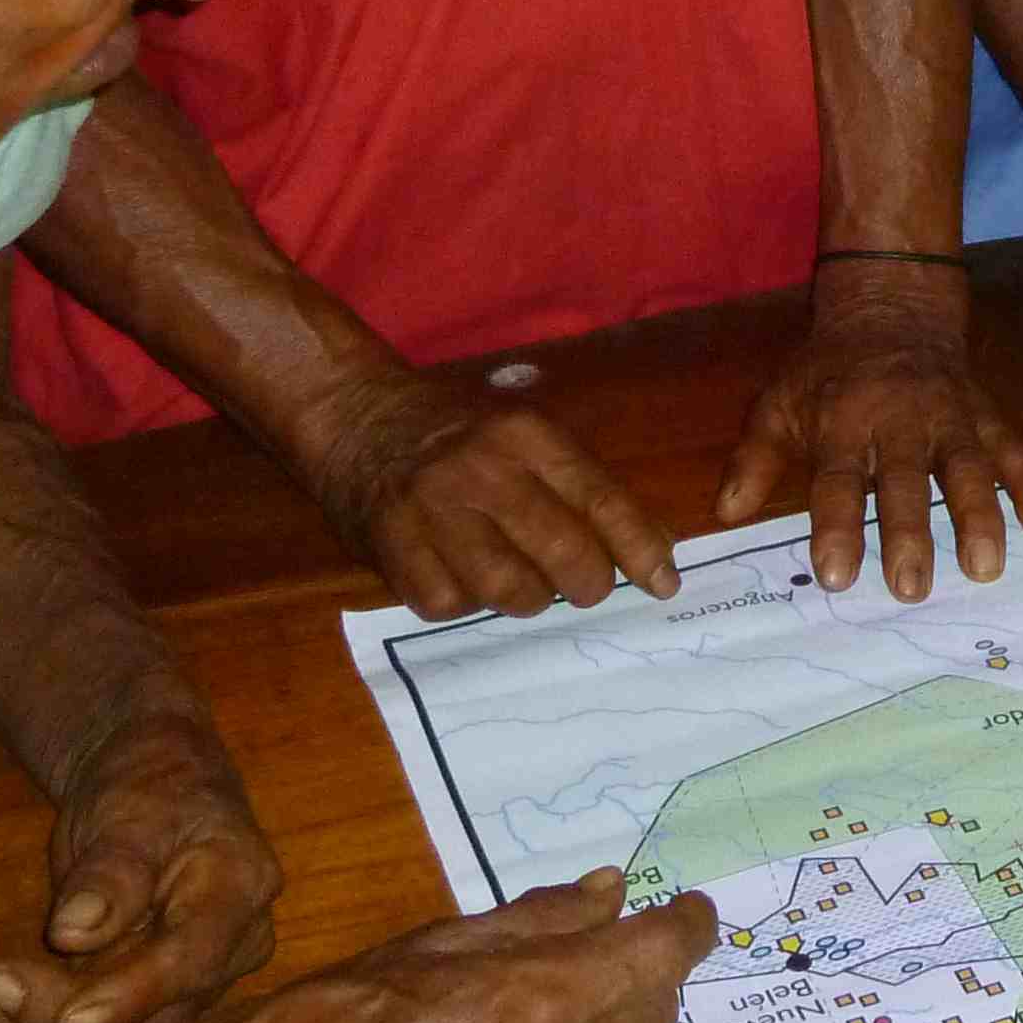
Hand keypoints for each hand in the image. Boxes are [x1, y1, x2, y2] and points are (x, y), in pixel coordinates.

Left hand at [0, 700, 279, 1022]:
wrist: (149, 780)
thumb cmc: (149, 784)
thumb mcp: (130, 812)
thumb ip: (110, 873)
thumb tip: (74, 932)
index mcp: (240, 892)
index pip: (190, 960)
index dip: (129, 996)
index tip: (65, 1018)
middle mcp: (229, 949)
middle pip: (148, 1012)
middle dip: (56, 1010)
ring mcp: (188, 979)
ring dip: (28, 1021)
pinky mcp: (143, 997)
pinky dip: (22, 1019)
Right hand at [151, 868, 720, 1022]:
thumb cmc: (340, 1012)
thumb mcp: (440, 939)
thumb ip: (540, 919)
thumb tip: (612, 895)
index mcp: (544, 1002)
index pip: (660, 958)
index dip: (682, 928)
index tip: (687, 911)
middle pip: (646, 1016)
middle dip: (634, 977)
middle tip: (609, 952)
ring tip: (528, 1021)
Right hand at [300, 366, 682, 621]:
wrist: (356, 416)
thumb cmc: (457, 433)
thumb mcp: (523, 434)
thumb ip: (581, 485)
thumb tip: (652, 546)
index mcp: (525, 435)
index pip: (600, 499)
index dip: (639, 548)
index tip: (666, 583)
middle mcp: (483, 469)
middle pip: (563, 552)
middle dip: (589, 584)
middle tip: (585, 588)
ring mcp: (433, 510)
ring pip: (511, 589)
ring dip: (530, 599)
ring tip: (524, 583)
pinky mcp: (392, 547)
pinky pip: (450, 606)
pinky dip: (468, 604)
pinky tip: (466, 580)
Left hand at [714, 271, 1022, 601]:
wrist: (893, 309)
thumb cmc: (829, 372)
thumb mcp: (779, 404)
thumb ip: (753, 461)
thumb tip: (725, 514)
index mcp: (843, 422)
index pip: (837, 480)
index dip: (836, 526)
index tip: (836, 575)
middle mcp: (898, 420)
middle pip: (905, 479)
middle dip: (908, 532)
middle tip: (910, 588)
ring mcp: (949, 416)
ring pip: (966, 466)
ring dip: (978, 515)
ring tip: (984, 567)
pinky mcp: (985, 414)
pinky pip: (1012, 448)